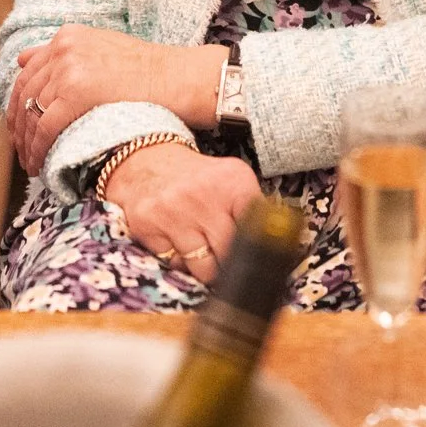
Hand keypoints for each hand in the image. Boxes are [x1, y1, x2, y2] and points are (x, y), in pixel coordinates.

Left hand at [9, 28, 223, 173]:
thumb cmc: (147, 71)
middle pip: (25, 93)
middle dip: (20, 126)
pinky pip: (45, 128)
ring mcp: (68, 69)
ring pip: (32, 113)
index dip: (19, 102)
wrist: (176, 78)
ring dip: (27, 143)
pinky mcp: (75, 93)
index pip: (28, 72)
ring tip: (32, 162)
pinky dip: (39, 150)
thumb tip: (21, 59)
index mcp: (68, 36)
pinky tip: (41, 165)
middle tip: (23, 150)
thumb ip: (64, 54)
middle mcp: (63, 48)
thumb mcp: (101, 49)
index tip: (21, 125)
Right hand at [102, 142, 261, 286]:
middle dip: (232, 262)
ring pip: (203, 267)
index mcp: (233, 181)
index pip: (258, 229)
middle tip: (230, 259)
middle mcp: (202, 195)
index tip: (257, 256)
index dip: (259, 248)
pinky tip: (178, 241)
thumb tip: (278, 247)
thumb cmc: (197, 178)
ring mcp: (173, 212)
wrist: (147, 159)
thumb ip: (253, 209)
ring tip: (204, 250)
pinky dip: (179, 260)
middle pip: (231, 254)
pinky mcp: (147, 226)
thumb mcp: (232, 179)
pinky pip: (173, 263)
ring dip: (206, 267)